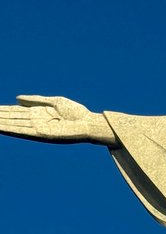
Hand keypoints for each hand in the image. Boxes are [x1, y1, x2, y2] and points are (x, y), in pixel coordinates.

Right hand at [0, 95, 115, 144]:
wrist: (89, 122)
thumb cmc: (76, 113)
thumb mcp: (54, 101)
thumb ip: (35, 100)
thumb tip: (16, 99)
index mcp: (38, 113)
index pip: (16, 112)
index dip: (3, 111)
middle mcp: (35, 121)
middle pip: (13, 118)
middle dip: (0, 116)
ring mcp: (38, 128)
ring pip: (15, 125)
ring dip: (2, 123)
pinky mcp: (42, 134)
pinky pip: (24, 131)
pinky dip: (11, 129)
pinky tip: (0, 127)